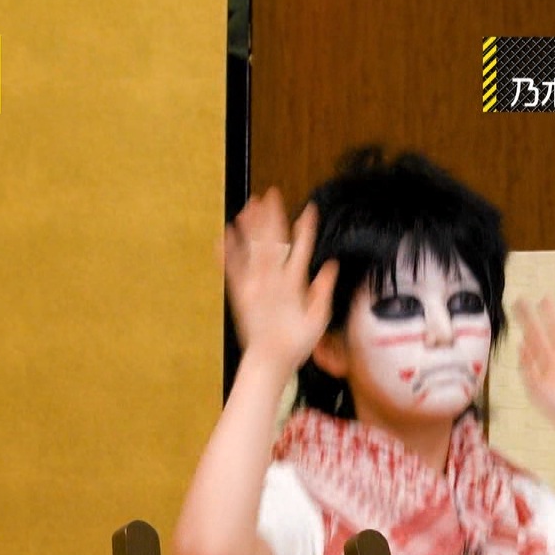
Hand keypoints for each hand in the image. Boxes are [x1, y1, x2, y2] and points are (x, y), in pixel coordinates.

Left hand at [222, 188, 338, 372]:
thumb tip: (330, 266)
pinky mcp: (239, 292)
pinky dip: (227, 250)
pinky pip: (232, 268)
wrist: (268, 361)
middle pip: (273, 241)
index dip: (306, 227)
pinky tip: (224, 234)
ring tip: (249, 205)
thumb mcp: (319, 320)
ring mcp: (253, 285)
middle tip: (272, 194)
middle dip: (272, 216)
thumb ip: (323, 290)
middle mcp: (271, 281)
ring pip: (251, 249)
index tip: (309, 209)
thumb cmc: (295, 343)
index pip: (302, 249)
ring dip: (250, 226)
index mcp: (293, 285)